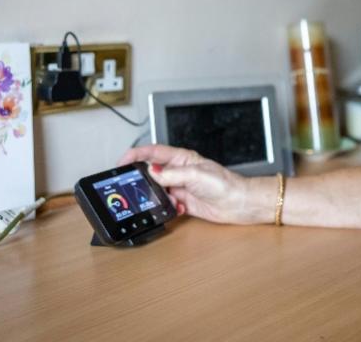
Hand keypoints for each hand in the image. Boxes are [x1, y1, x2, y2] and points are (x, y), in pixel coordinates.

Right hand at [117, 145, 269, 224]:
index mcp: (182, 158)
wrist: (238, 203)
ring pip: (158, 191)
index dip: (135, 154)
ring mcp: (181, 187)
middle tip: (135, 188)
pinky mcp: (183, 202)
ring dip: (157, 197)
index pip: (153, 152)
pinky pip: (166, 205)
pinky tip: (178, 208)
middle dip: (143, 181)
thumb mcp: (195, 174)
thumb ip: (171, 173)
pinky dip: (168, 208)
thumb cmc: (224, 183)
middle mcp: (179, 171)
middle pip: (152, 173)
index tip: (121, 161)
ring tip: (167, 200)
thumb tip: (152, 171)